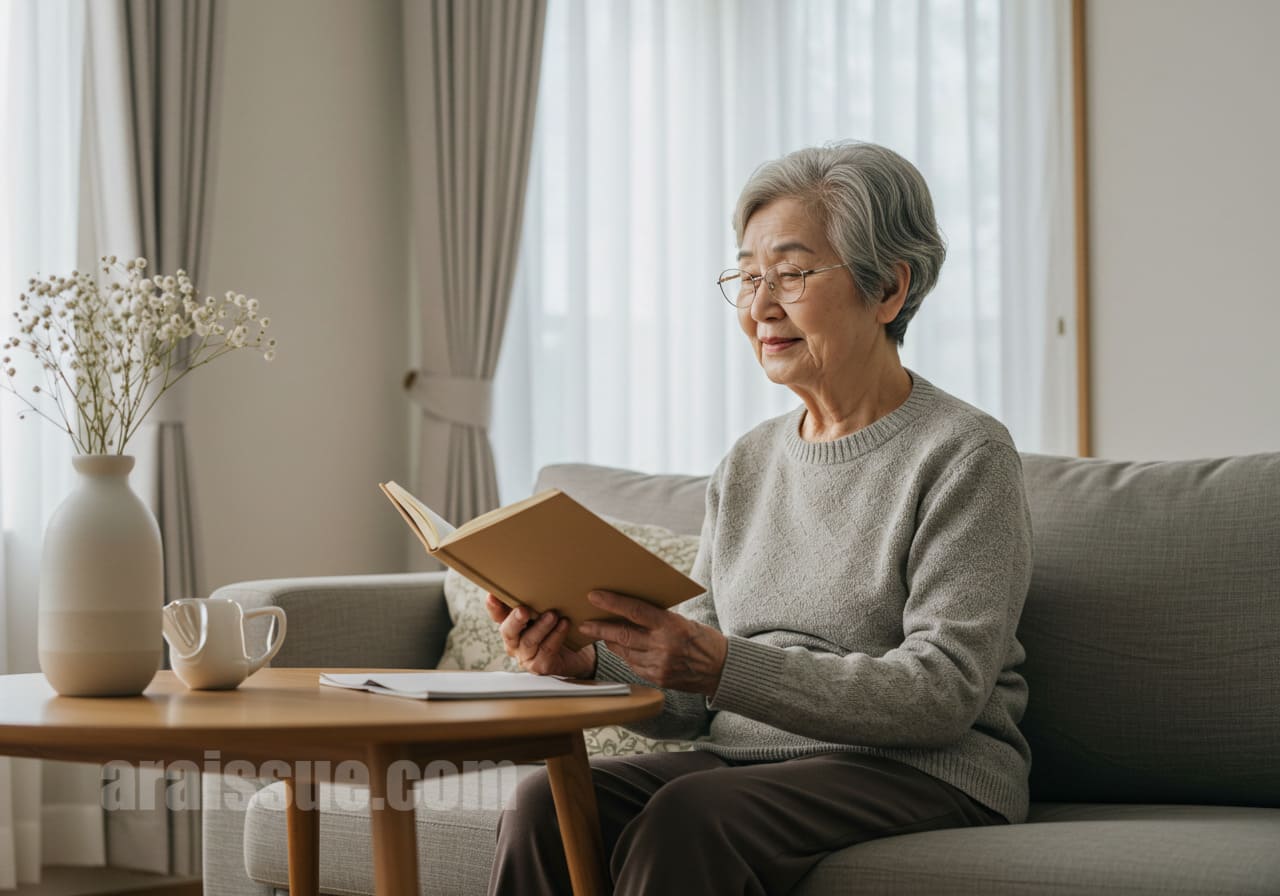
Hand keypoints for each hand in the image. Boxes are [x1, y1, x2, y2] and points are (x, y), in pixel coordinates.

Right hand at [485, 594, 596, 678]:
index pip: (497, 614)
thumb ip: (537, 599)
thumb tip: (536, 573)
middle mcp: (514, 642)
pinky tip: (565, 625)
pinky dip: (556, 636)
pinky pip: (546, 650)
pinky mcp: (540, 666)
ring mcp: (526, 656)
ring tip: (553, 615)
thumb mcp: (546, 611)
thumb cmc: (557, 628)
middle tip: (523, 609)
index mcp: (511, 625)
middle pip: (508, 631)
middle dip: (515, 619)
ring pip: (529, 641)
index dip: (493, 606)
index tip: (493, 595)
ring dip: (541, 626)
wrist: (578, 655)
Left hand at [579, 590, 727, 696]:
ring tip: (600, 632)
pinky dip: (625, 655)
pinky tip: (622, 648)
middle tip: (584, 622)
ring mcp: (659, 665)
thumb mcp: (682, 621)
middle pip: (623, 634)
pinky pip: (633, 664)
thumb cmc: (701, 638)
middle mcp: (663, 646)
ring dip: (611, 641)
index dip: (612, 602)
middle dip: (600, 627)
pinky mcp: (657, 679)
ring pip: (624, 651)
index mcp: (671, 626)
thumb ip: (657, 619)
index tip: (594, 596)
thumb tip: (628, 610)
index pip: (635, 610)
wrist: (721, 669)